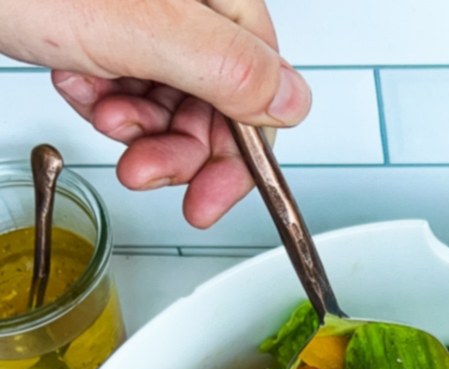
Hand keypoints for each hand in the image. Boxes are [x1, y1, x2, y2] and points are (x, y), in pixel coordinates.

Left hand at [0, 0, 310, 226]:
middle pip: (215, 103)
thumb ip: (231, 71)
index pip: (258, 89)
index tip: (211, 198)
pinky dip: (103, 102)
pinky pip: (126, 86)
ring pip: (170, 102)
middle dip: (179, 149)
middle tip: (144, 171)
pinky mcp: (104, 26)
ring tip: (106, 121)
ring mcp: (146, 14)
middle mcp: (188, 4)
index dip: (239, 154)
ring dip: (139, 130)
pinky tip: (82, 88)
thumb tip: (294, 104)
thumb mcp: (149, 30)